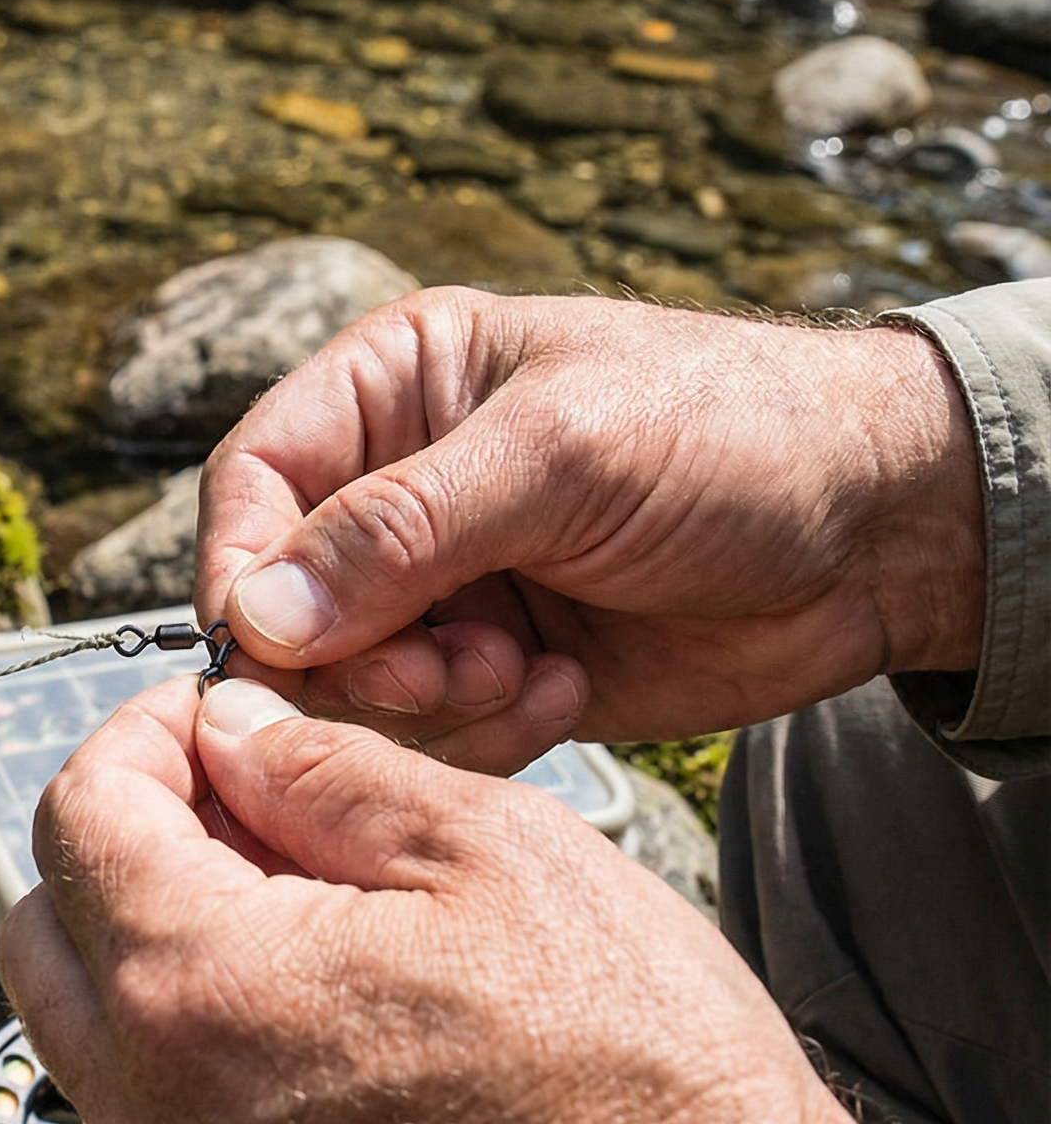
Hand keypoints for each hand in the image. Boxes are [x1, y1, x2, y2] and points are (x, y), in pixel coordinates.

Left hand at [0, 677, 855, 1123]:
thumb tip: (226, 733)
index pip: (79, 815)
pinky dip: (193, 1052)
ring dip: (150, 948)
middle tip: (244, 808)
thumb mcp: (490, 850)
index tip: (209, 721)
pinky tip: (316, 1025)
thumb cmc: (632, 1071)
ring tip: (293, 912)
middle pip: (49, 928)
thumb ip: (323, 771)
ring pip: (91, 1035)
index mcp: (199, 987)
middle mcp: (156, 1114)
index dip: (138, 737)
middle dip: (120, 840)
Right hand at [197, 289, 984, 773]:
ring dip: (428, 701)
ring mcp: (443, 587)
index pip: (255, 480)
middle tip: (441, 669)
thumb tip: (255, 610)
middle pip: (289, 601)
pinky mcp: (489, 669)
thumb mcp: (558, 455)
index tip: (266, 643)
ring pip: (350, 684)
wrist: (877, 536)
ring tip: (522, 672)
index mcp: (394, 389)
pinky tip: (565, 691)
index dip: (245, 565)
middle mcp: (400, 489)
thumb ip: (399, 531)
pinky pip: (425, 733)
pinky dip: (483, 733)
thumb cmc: (730, 435)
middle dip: (357, 655)